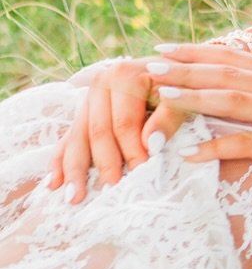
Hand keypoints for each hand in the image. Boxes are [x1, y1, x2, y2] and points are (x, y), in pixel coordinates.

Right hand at [49, 58, 188, 202]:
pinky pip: (69, 138)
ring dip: (74, 169)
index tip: (140, 175)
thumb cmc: (179, 86)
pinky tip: (53, 183)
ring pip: (78, 138)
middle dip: (104, 164)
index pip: (125, 123)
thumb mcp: (182, 96)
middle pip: (98, 132)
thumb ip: (169, 117)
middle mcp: (100, 84)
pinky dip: (60, 161)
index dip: (132, 151)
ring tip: (73, 197)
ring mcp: (88, 99)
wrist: (171, 71)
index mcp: (123, 76)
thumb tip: (152, 144)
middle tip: (109, 190)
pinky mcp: (83, 113)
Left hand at [146, 44, 251, 190]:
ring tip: (159, 97)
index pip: (232, 56)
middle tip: (149, 66)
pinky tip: (188, 154)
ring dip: (190, 98)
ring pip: (230, 100)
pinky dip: (214, 148)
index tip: (163, 49)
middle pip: (225, 72)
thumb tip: (239, 96)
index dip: (195, 51)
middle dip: (183, 68)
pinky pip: (245, 144)